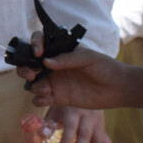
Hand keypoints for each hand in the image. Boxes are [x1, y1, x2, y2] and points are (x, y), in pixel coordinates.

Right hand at [17, 40, 142, 113]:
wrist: (118, 88)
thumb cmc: (105, 67)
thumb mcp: (88, 57)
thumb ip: (67, 58)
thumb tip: (45, 61)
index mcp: (60, 51)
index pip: (39, 42)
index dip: (34, 45)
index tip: (38, 53)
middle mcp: (53, 66)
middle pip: (28, 64)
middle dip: (25, 68)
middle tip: (33, 73)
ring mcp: (54, 82)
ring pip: (32, 82)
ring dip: (34, 85)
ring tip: (47, 89)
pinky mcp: (58, 98)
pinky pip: (39, 99)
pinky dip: (38, 99)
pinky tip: (48, 98)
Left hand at [45, 105, 115, 142]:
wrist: (85, 93)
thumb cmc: (64, 105)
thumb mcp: (55, 109)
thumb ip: (48, 123)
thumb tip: (41, 136)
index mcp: (74, 111)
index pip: (71, 127)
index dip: (67, 139)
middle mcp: (89, 117)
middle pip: (85, 135)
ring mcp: (98, 124)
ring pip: (100, 142)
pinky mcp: (103, 130)